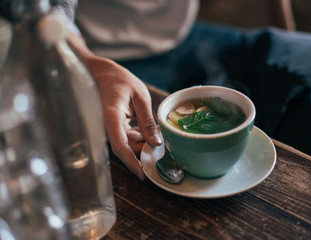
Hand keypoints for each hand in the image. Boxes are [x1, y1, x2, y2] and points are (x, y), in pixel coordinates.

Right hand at [68, 34, 161, 179]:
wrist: (101, 72)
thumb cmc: (120, 80)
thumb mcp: (140, 97)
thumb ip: (147, 121)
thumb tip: (156, 143)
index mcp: (111, 117)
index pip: (120, 146)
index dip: (131, 162)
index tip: (143, 174)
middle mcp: (107, 126)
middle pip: (126, 148)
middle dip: (144, 150)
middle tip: (163, 146)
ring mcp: (110, 128)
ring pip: (127, 144)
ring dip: (143, 143)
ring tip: (158, 134)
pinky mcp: (114, 127)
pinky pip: (127, 138)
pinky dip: (140, 137)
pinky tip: (150, 130)